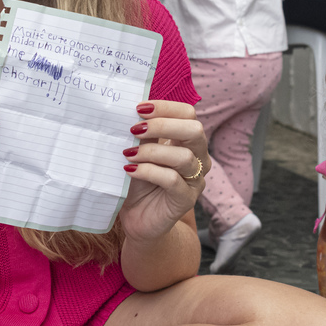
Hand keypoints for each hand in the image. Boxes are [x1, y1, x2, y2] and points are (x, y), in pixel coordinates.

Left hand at [119, 101, 208, 242]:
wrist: (138, 217)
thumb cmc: (138, 180)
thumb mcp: (139, 151)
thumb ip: (143, 133)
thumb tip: (132, 111)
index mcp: (187, 140)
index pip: (188, 114)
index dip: (166, 107)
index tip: (139, 108)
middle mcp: (198, 157)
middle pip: (195, 130)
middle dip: (163, 125)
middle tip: (135, 129)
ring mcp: (195, 180)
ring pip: (184, 157)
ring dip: (152, 151)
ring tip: (128, 154)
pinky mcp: (187, 199)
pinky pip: (172, 180)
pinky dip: (149, 171)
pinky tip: (130, 170)